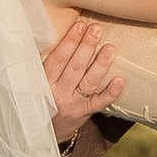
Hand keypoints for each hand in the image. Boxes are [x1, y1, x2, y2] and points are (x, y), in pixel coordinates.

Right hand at [42, 16, 123, 146]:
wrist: (43, 130)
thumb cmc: (42, 96)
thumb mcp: (36, 81)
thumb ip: (44, 63)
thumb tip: (56, 34)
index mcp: (43, 82)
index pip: (57, 59)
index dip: (69, 42)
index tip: (79, 26)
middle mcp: (57, 93)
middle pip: (74, 67)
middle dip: (87, 47)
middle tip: (97, 29)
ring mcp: (72, 104)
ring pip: (88, 82)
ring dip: (100, 64)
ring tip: (110, 48)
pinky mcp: (84, 112)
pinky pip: (99, 102)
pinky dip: (111, 92)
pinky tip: (120, 80)